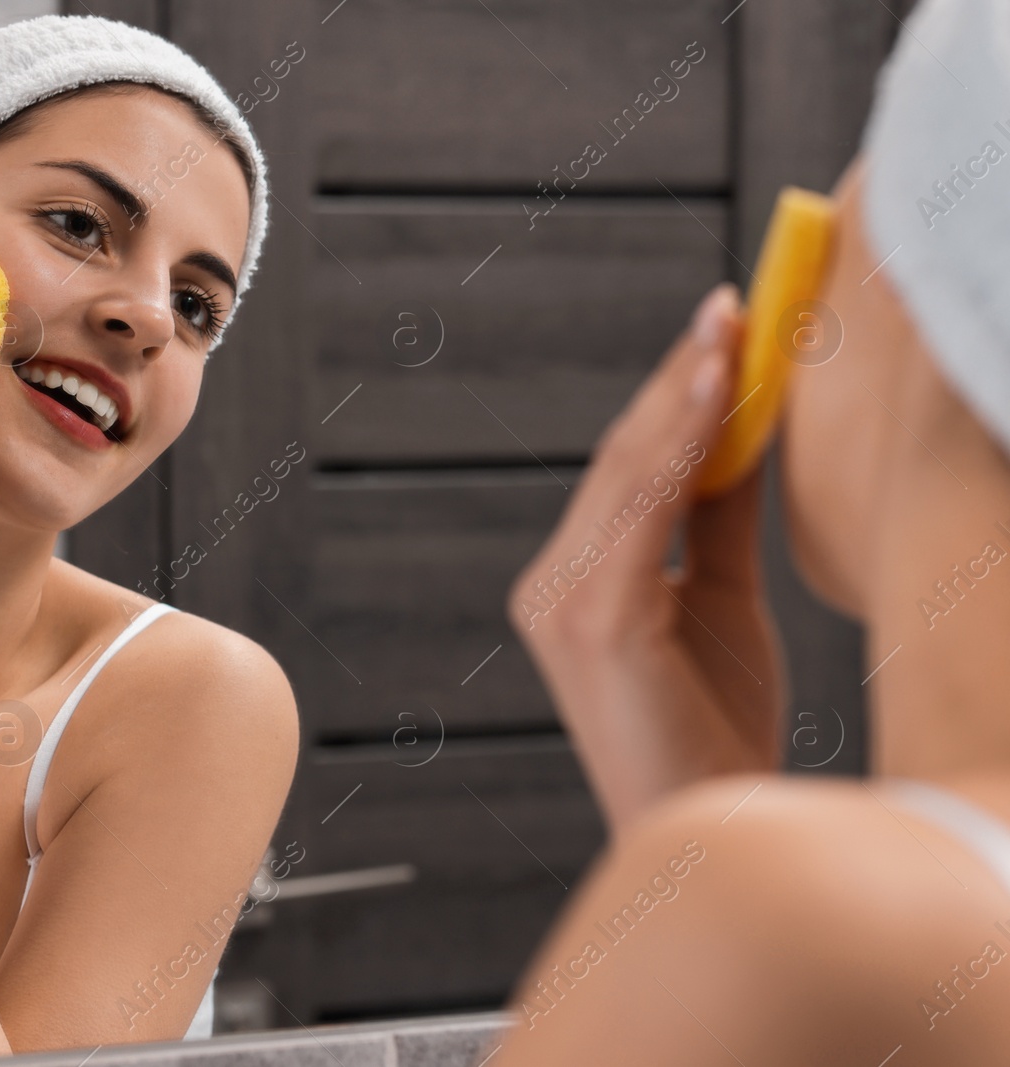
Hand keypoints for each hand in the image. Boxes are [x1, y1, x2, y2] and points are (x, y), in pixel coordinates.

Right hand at [508, 284, 786, 831]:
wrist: (713, 826)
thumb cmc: (713, 728)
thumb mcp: (720, 600)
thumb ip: (718, 516)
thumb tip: (746, 426)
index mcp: (572, 583)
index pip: (627, 470)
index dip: (674, 395)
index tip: (721, 327)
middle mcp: (551, 586)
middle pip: (622, 458)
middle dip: (681, 376)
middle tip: (734, 304)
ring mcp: (562, 602)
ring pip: (629, 472)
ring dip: (684, 393)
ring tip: (731, 327)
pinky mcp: (593, 620)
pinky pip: (643, 509)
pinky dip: (682, 443)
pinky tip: (717, 391)